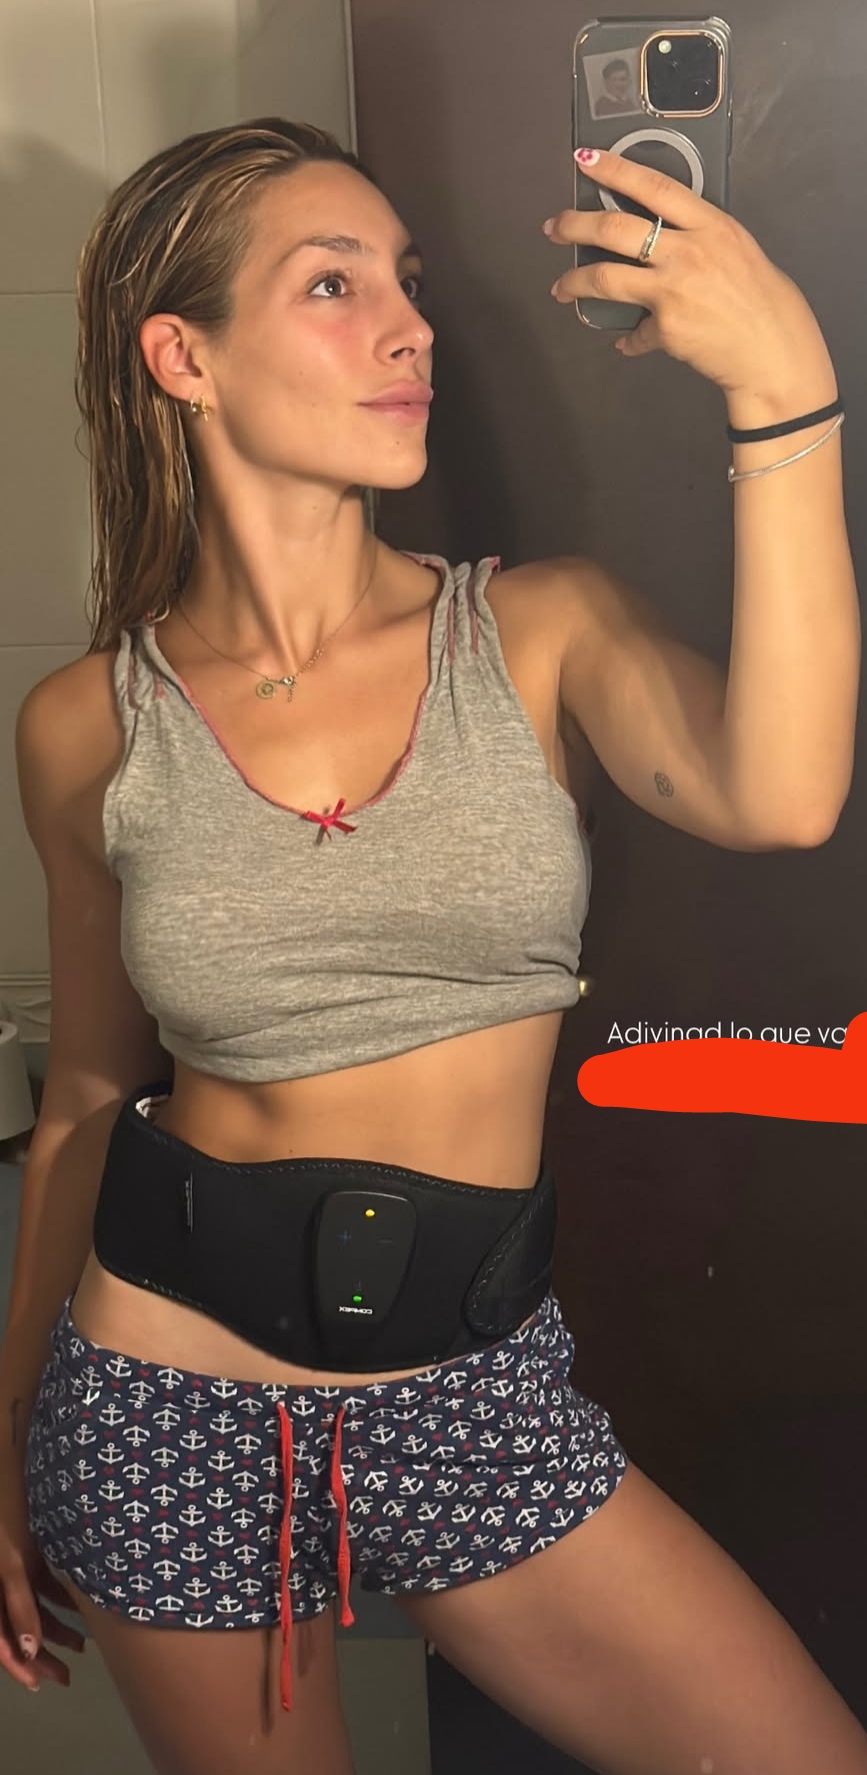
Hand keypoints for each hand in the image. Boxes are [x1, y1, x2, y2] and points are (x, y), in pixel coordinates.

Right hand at [0, 1456, 84, 1692]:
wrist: (10, 1465)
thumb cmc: (6, 1516)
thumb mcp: (12, 1563)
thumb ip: (20, 1605)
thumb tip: (29, 1650)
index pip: (1, 1640)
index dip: (18, 1665)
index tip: (39, 1684)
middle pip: (16, 1629)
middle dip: (39, 1655)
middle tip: (65, 1676)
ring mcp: (12, 1567)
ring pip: (31, 1608)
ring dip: (53, 1628)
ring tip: (80, 1647)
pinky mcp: (26, 1550)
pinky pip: (40, 1582)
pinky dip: (58, 1597)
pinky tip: (79, 1605)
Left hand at [545, 148, 835, 413]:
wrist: (773, 349)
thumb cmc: (760, 298)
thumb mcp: (735, 248)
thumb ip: (696, 237)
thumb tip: (659, 237)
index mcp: (709, 224)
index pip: (653, 186)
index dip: (615, 170)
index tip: (585, 160)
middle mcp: (687, 252)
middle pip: (616, 228)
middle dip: (576, 224)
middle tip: (554, 227)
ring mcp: (673, 290)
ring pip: (605, 277)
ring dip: (575, 282)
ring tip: (561, 287)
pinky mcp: (665, 328)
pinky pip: (634, 333)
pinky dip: (629, 340)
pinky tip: (627, 343)